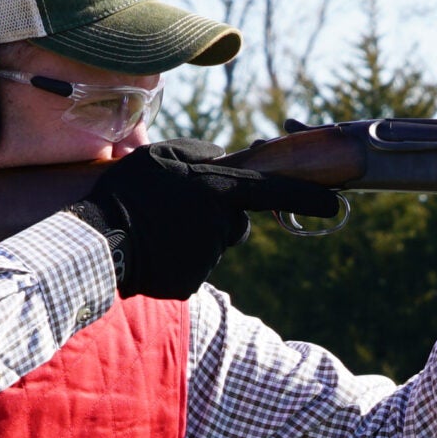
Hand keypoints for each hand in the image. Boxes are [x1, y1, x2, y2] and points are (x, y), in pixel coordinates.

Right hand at [76, 141, 341, 300]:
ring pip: (213, 246)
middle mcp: (219, 226)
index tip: (336, 204)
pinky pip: (193, 268)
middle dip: (218, 216)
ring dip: (192, 237)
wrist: (100, 240)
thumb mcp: (165, 154)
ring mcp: (206, 258)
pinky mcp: (191, 283)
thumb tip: (223, 159)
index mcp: (217, 190)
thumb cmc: (129, 190)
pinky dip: (176, 261)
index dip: (306, 197)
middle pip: (236, 223)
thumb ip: (202, 154)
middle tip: (178, 211)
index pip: (272, 190)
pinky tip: (154, 252)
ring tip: (157, 230)